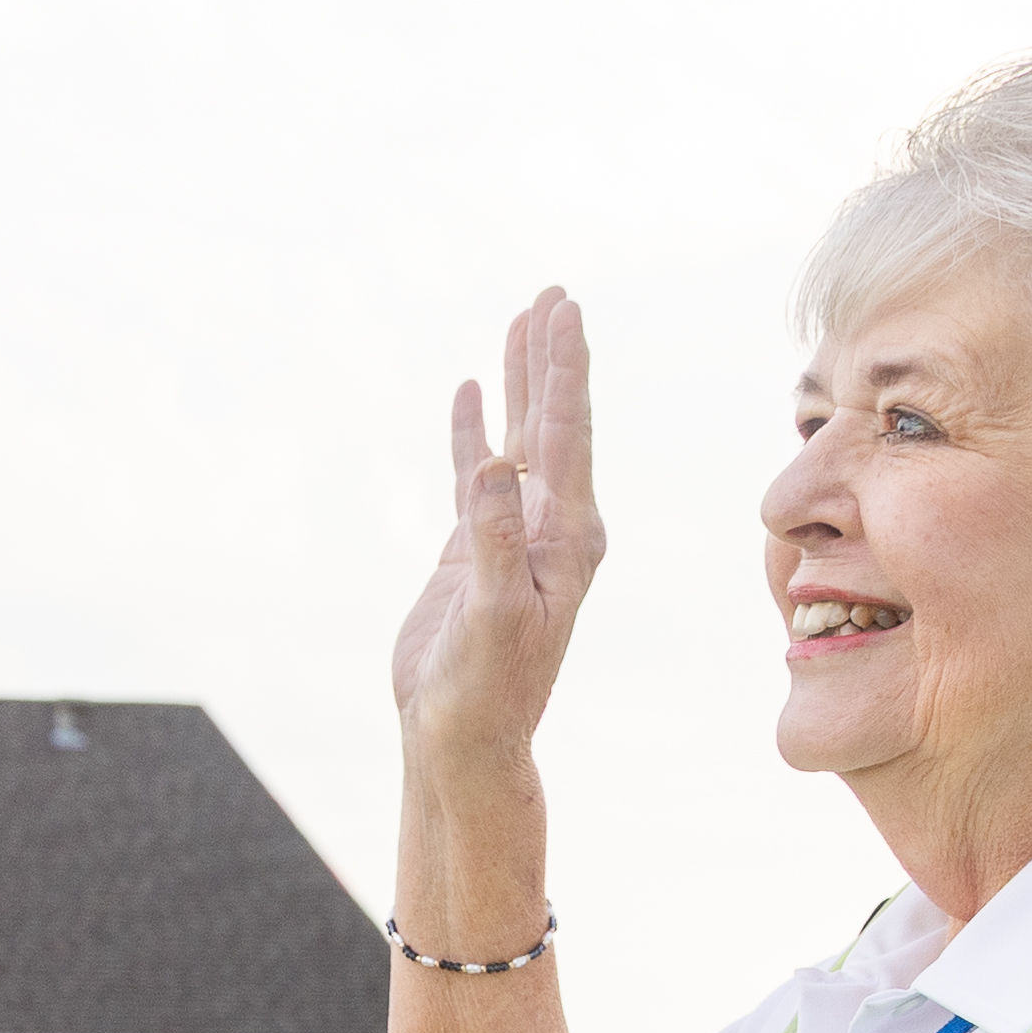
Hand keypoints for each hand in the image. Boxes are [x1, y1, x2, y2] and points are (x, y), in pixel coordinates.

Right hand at [389, 290, 605, 789]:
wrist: (461, 738)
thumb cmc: (486, 690)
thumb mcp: (495, 616)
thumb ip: (494, 540)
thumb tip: (494, 464)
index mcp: (569, 536)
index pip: (568, 434)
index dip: (564, 368)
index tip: (562, 310)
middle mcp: (551, 527)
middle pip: (553, 421)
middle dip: (552, 357)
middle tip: (554, 294)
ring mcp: (513, 535)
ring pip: (517, 439)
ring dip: (519, 381)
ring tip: (520, 321)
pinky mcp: (474, 551)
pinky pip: (475, 475)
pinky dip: (472, 431)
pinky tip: (468, 395)